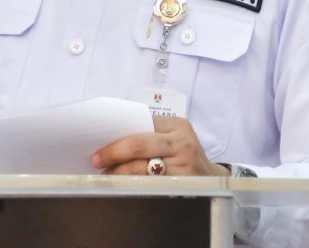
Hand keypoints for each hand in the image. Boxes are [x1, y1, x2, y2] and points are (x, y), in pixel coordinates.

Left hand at [91, 115, 228, 176]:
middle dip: (113, 152)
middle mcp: (182, 142)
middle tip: (96, 160)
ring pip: (141, 167)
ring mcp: (183, 165)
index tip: (98, 141)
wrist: (212, 179)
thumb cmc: (185, 156)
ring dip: (118, 172)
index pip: (141, 124)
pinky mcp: (182, 185)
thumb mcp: (174, 138)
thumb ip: (151, 133)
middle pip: (138, 144)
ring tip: (106, 173)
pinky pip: (149, 184)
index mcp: (178, 125)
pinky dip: (131, 184)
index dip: (117, 134)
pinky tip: (121, 185)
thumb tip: (111, 138)